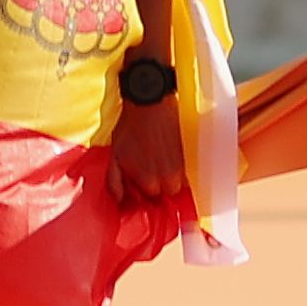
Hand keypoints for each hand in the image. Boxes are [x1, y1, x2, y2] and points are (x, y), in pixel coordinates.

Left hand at [109, 89, 188, 210]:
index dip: (146, 188)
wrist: (150, 104)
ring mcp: (183, 168)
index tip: (143, 178)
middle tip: (152, 166)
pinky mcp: (192, 156)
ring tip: (162, 158)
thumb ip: (115, 182)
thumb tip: (120, 201)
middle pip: (168, 193)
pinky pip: (189, 171)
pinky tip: (171, 153)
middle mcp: (169, 180)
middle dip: (161, 183)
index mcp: (149, 182)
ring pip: (180, 183)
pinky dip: (182, 166)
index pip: (152, 199)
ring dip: (172, 175)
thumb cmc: (130, 128)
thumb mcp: (115, 156)